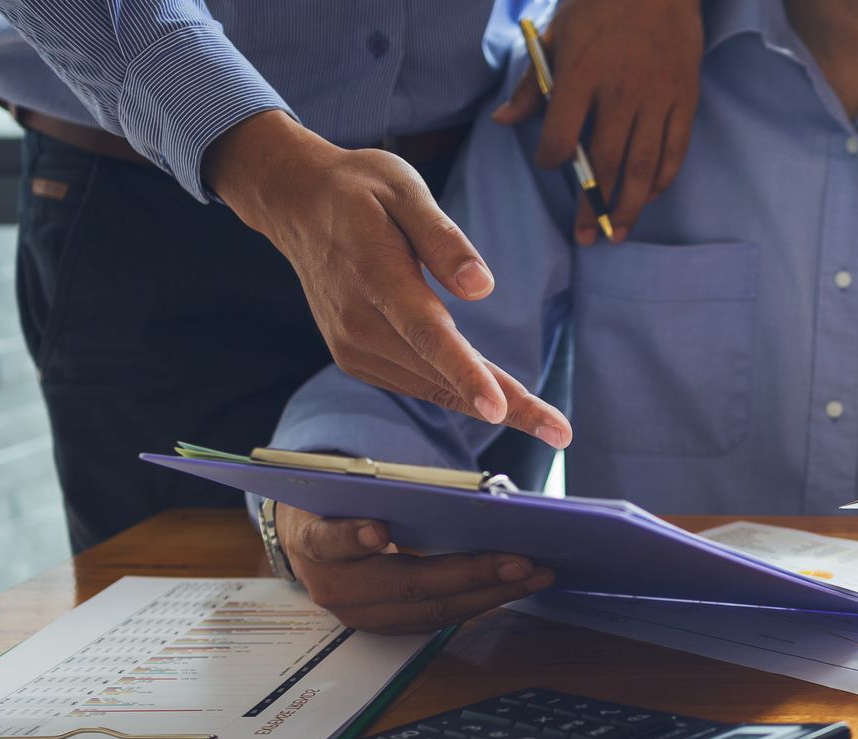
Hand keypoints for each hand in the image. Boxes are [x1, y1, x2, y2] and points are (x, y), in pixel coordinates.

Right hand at [205, 111, 571, 446]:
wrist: (298, 205)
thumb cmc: (360, 190)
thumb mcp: (405, 189)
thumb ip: (443, 239)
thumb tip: (482, 287)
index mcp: (376, 277)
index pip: (428, 334)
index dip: (466, 374)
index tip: (499, 409)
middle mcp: (360, 322)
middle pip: (442, 374)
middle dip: (506, 405)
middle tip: (559, 430)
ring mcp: (354, 346)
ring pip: (433, 386)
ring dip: (487, 403)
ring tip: (545, 420)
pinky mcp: (356, 357)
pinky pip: (417, 382)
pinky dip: (456, 389)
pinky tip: (491, 391)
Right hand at [277, 504, 555, 633]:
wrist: (312, 542)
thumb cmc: (337, 505)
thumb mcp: (343, 490)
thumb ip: (377, 491)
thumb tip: (448, 491)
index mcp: (314, 542)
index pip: (329, 541)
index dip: (351, 538)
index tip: (377, 530)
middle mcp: (335, 587)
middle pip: (405, 586)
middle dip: (470, 575)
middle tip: (520, 562)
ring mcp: (363, 616)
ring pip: (432, 610)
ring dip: (490, 594)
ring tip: (536, 575)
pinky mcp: (389, 627)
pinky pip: (440, 618)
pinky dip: (480, 602)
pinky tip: (515, 587)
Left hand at [493, 0, 701, 243]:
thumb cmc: (600, 4)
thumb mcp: (556, 33)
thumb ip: (532, 83)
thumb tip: (504, 121)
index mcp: (582, 75)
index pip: (562, 136)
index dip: (552, 158)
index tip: (551, 163)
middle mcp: (621, 93)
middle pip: (604, 164)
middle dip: (591, 205)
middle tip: (586, 237)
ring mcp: (657, 98)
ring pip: (642, 166)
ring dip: (629, 206)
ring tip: (618, 232)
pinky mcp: (685, 99)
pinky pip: (674, 151)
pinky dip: (662, 179)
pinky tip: (648, 196)